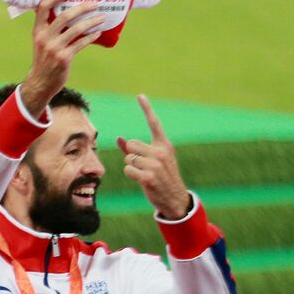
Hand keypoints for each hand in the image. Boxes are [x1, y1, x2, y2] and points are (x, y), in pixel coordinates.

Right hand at [18, 0, 105, 119]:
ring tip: (102, 17)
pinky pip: (81, 43)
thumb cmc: (44, 59)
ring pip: (77, 29)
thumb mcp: (41, 41)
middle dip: (83, 7)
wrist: (40, 82)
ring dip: (92, 21)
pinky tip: (98, 33)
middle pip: (65, 15)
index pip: (44, 7)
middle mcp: (44, 37)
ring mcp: (54, 48)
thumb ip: (50, 27)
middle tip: (95, 3)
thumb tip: (68, 11)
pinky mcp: (64, 58)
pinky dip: (92, 36)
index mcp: (37, 31)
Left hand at [117, 95, 191, 219]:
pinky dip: (130, 175)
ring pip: (128, 158)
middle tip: (143, 166)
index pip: (154, 123)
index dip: (146, 109)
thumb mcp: (152, 160)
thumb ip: (134, 150)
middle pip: (131, 144)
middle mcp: (161, 151)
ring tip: (144, 173)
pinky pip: (128, 170)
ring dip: (131, 167)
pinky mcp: (149, 177)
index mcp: (164, 145)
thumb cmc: (160, 177)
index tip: (139, 95)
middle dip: (131, 155)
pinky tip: (141, 180)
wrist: (174, 197)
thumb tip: (119, 139)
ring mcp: (156, 164)